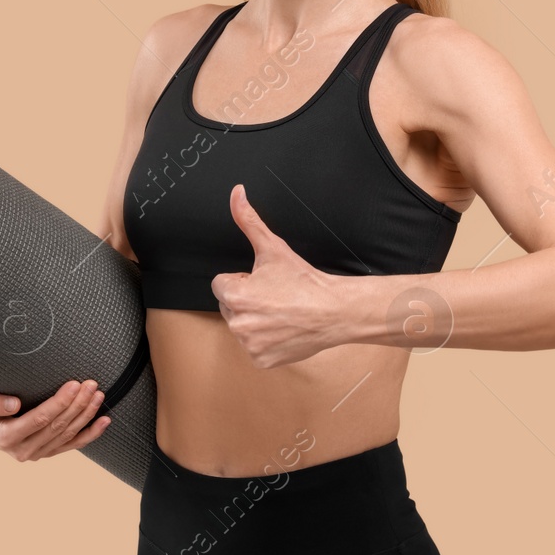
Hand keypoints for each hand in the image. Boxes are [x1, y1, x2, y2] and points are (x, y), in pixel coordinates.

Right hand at [0, 379, 110, 461]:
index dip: (59, 402)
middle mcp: (23, 450)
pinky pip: (73, 444)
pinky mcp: (49, 452)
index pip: (40, 419)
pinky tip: (104, 421)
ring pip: (68, 434)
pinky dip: (91, 433)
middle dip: (77, 404)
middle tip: (91, 384)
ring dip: (86, 414)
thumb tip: (14, 404)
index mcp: (6, 437)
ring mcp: (38, 453)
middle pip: (57, 426)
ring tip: (98, 395)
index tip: (74, 385)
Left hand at [210, 183, 343, 367]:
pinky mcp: (261, 360)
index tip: (262, 282)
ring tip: (280, 312)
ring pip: (241, 327)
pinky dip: (266, 341)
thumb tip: (236, 193)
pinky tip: (283, 329)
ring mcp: (250, 344)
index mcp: (235, 295)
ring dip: (255, 320)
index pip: (221, 284)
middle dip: (246, 300)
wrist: (334, 311)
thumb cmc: (305, 282)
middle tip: (273, 297)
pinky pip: (253, 348)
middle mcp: (238, 323)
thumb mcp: (273, 247)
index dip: (241, 280)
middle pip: (228, 306)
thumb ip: (249, 220)